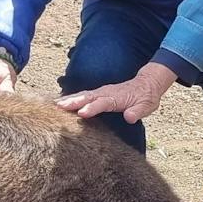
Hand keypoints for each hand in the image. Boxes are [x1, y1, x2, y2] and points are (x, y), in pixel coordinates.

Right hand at [55, 62, 175, 123]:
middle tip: (59, 106)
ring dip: (69, 99)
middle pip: (88, 97)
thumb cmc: (146, 97)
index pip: (103, 103)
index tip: (81, 113)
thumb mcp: (147, 106)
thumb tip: (130, 117)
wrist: (146, 84)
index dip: (92, 108)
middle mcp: (107, 93)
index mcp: (117, 97)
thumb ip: (138, 111)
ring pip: (83, 95)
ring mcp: (101, 92)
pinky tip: (61, 103)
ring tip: (55, 105)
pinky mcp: (98, 94)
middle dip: (74, 101)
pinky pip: (83, 95)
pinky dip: (72, 98)